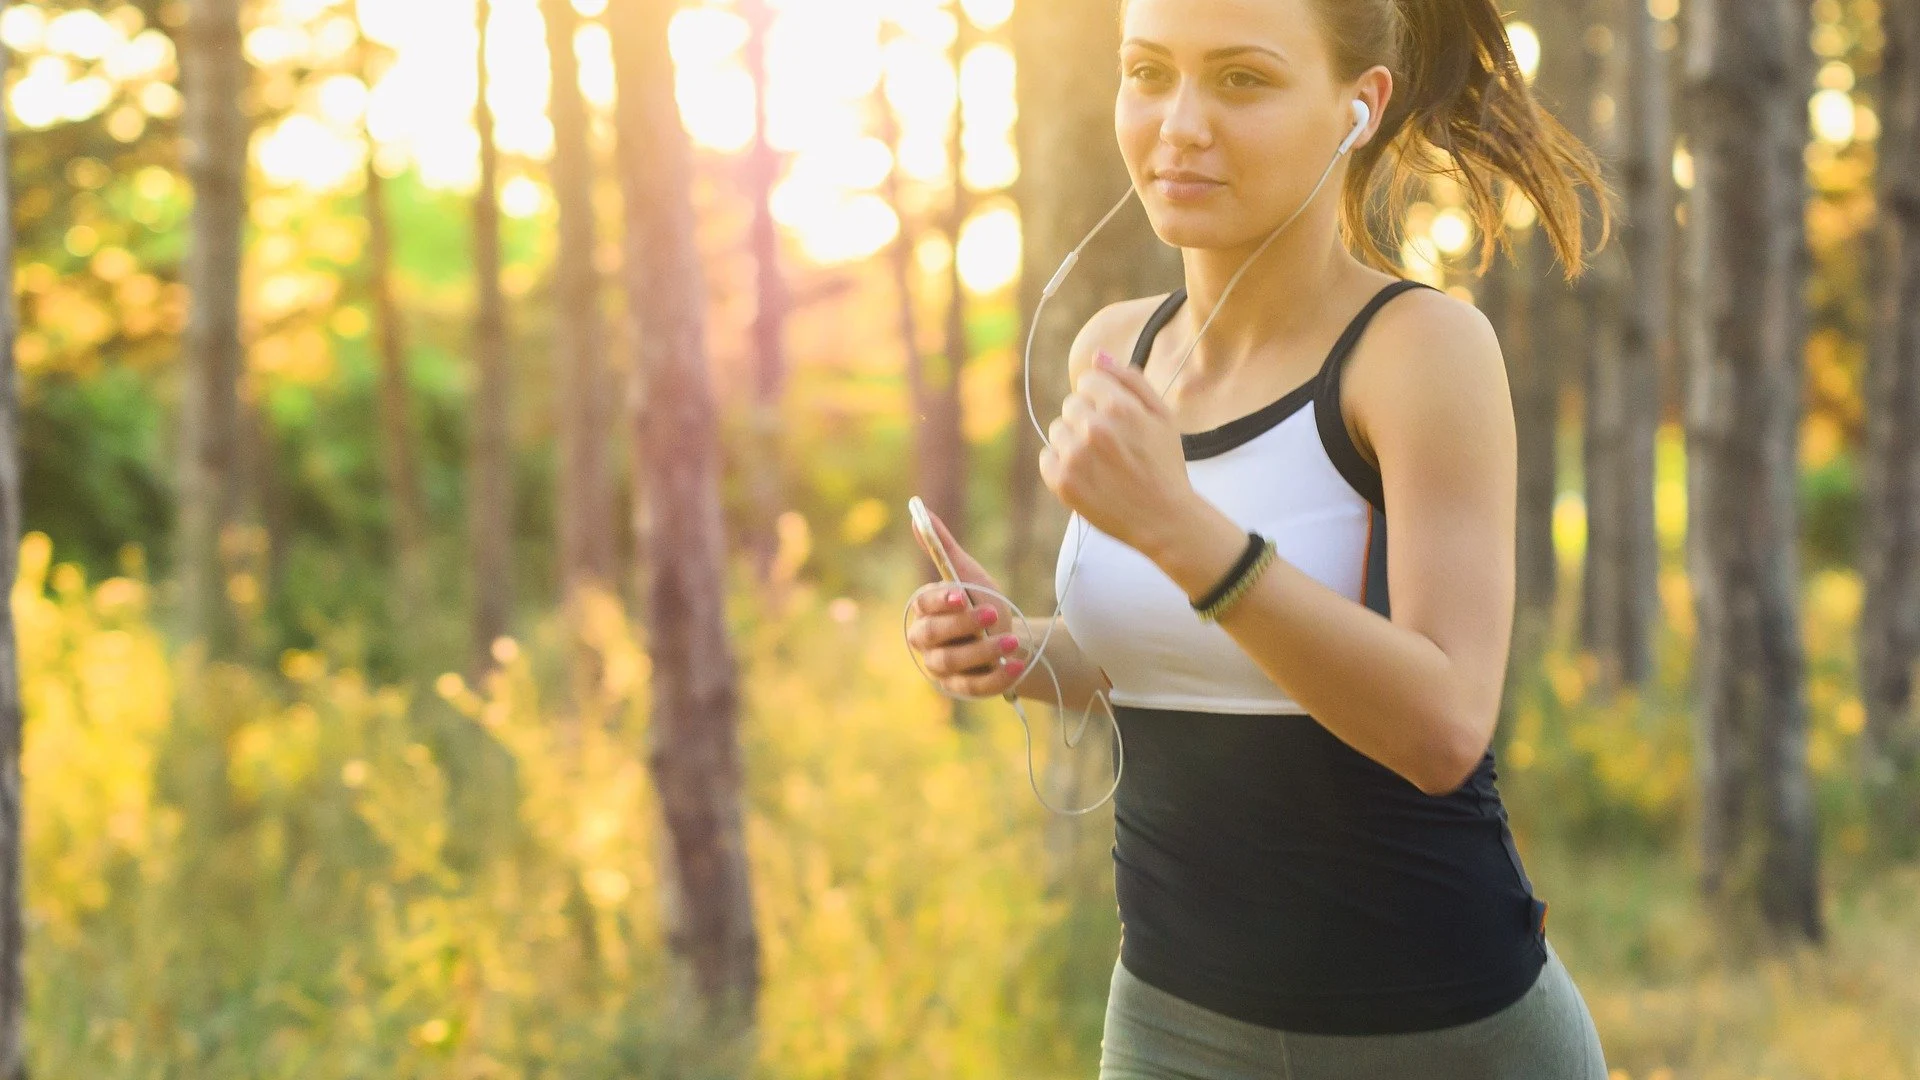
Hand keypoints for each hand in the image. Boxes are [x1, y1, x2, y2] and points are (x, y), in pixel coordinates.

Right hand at [904, 508, 1027, 697]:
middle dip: (962, 624)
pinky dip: (995, 677)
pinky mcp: (962, 689)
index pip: (923, 606)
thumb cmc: (984, 604)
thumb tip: (918, 511)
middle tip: (992, 613)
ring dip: (982, 651)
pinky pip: (974, 687)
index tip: (961, 594)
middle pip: (932, 635)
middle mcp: (926, 642)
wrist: (1011, 641)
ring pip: (953, 662)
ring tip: (1011, 641)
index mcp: (925, 612)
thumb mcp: (970, 576)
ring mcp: (942, 669)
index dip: (940, 601)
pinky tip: (1016, 665)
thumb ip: (943, 549)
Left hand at [1038, 351, 1195, 557]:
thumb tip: (1098, 356)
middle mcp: (1094, 428)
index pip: (1087, 382)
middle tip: (1111, 446)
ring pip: (1057, 430)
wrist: (1164, 519)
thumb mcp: (1162, 416)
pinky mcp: (1062, 482)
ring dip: (1073, 442)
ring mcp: (1075, 456)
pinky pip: (1046, 458)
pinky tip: (1087, 476)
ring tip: (1101, 463)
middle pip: (1071, 405)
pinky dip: (1061, 465)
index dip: (1102, 399)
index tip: (1115, 419)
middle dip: (1087, 420)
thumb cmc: (1164, 465)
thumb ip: (1131, 380)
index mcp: (1119, 407)